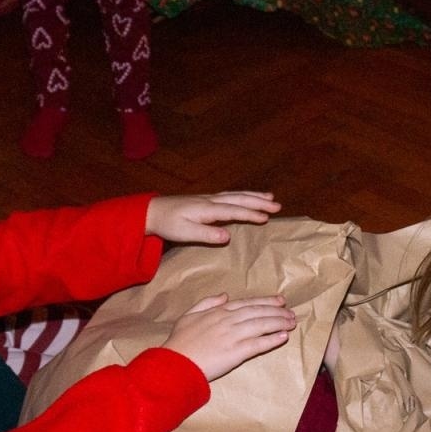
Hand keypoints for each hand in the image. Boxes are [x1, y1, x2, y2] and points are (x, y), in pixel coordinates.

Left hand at [146, 191, 279, 245]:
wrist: (153, 211)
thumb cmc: (168, 224)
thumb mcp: (185, 233)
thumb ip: (207, 234)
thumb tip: (228, 236)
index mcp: (207, 209)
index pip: (233, 211)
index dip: (250, 214)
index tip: (266, 218)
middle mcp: (211, 200)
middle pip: (239, 199)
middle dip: (259, 202)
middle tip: (278, 206)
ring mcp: (209, 198)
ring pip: (236, 195)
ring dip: (254, 196)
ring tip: (270, 198)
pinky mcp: (207, 200)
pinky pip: (230, 196)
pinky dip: (243, 196)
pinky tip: (248, 198)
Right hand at [163, 294, 294, 380]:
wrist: (176, 363)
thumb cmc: (179, 342)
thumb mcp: (189, 315)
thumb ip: (207, 303)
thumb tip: (225, 296)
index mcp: (218, 312)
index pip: (247, 303)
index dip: (265, 301)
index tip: (280, 300)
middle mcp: (228, 320)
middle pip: (258, 312)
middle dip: (277, 311)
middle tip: (291, 313)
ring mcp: (233, 336)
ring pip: (262, 325)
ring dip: (279, 323)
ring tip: (292, 323)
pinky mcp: (236, 352)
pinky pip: (259, 344)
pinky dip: (272, 340)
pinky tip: (283, 337)